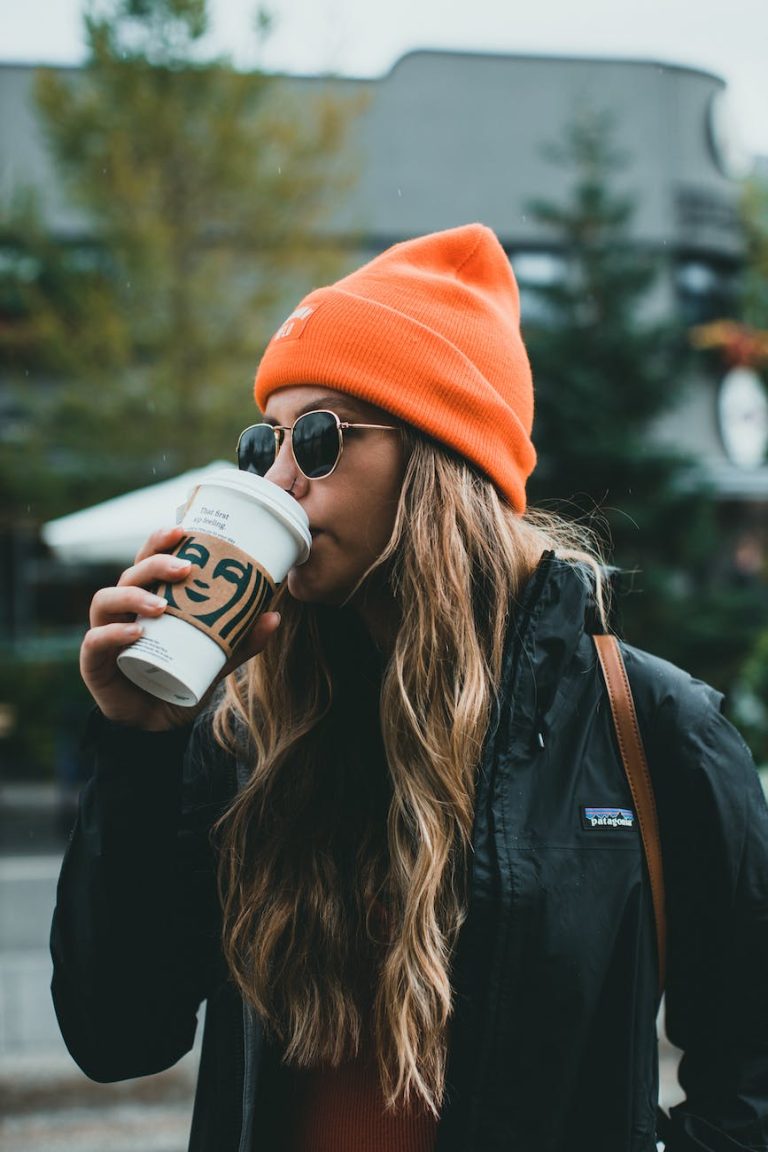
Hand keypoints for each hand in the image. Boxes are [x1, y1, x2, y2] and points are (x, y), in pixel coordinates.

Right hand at [80, 525, 280, 730]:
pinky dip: (113, 633)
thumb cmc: (181, 680)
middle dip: (155, 563)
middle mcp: (123, 610)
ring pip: (106, 599)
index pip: (148, 560)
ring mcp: (105, 633)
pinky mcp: (93, 662)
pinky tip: (136, 632)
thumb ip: (241, 640)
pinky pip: (96, 641)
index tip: (183, 530)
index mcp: (148, 599)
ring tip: (161, 606)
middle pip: (131, 573)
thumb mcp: (216, 659)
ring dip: (133, 596)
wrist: (156, 726)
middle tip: (186, 568)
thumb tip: (274, 616)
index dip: (160, 541)